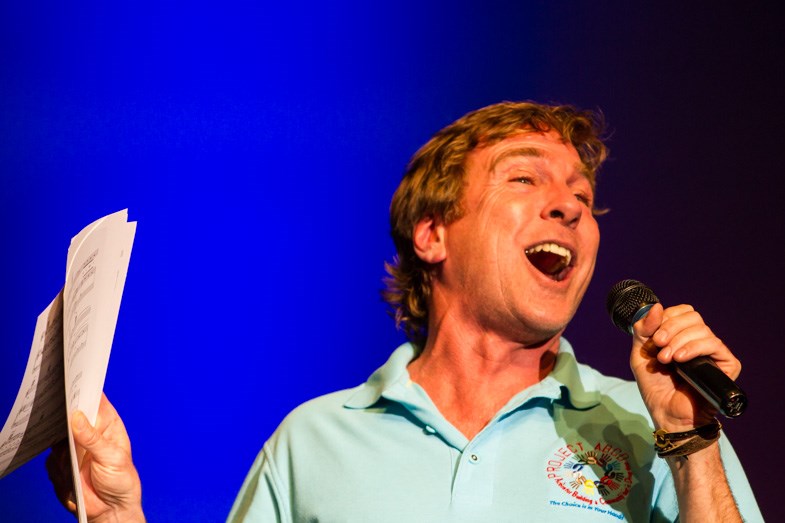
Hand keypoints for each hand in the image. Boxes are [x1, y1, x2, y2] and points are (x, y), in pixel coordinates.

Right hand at [46, 394, 144, 522]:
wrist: (111, 509)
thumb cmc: (121, 479)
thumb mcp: (112, 457)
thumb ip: (93, 438)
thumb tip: (77, 416)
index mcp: (108, 424)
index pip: (95, 400)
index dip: (85, 389)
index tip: (73, 380)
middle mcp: (89, 432)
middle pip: (72, 414)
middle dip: (65, 413)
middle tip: (59, 408)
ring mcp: (74, 447)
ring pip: (58, 436)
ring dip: (60, 444)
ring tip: (69, 453)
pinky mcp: (62, 464)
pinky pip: (51, 459)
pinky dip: (56, 464)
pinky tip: (67, 471)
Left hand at [630, 303, 741, 431]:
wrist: (668, 414)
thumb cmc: (656, 388)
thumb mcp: (641, 355)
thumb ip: (643, 330)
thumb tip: (655, 307)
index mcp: (681, 336)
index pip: (681, 312)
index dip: (666, 318)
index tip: (653, 336)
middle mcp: (699, 341)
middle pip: (692, 317)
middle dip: (671, 329)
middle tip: (659, 348)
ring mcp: (713, 353)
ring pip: (702, 329)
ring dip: (679, 342)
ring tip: (667, 360)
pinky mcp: (727, 365)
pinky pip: (715, 344)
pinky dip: (695, 348)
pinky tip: (681, 359)